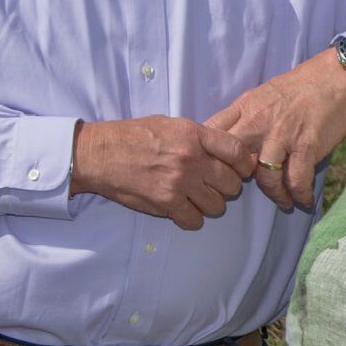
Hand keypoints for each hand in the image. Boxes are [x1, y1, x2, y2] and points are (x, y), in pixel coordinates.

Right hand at [70, 117, 252, 229]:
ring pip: (217, 205)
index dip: (245, 164)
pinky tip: (182, 210)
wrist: (100, 154)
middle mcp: (191, 158)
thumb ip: (200, 137)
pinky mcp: (166, 203)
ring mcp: (179, 182)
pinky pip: (195, 220)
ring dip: (209, 204)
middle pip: (232, 183)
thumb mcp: (171, 124)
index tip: (241, 170)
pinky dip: (191, 218)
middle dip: (227, 187)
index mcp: (194, 134)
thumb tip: (229, 151)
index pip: (237, 151)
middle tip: (213, 185)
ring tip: (196, 197)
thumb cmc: (134, 136)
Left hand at [204, 48, 345, 211]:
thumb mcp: (261, 95)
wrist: (336, 76)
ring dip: (275, 194)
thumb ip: (243, 117)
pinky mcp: (307, 145)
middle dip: (236, 181)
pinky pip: (297, 180)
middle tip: (250, 193)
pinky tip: (303, 200)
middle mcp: (258, 122)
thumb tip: (227, 140)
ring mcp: (282, 135)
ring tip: (284, 201)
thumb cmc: (300, 87)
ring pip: (265, 177)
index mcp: (244, 108)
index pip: (211, 135)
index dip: (207, 156)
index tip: (214, 171)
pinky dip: (300, 195)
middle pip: (232, 160)